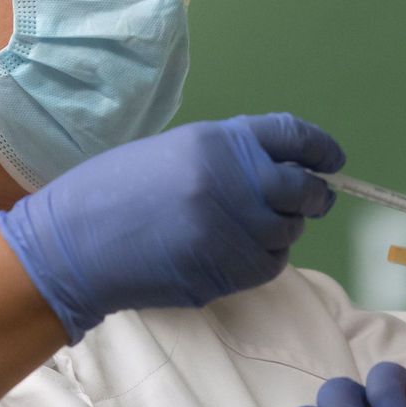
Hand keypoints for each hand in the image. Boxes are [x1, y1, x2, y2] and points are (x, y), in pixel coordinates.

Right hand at [0, 113, 342, 341]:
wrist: (73, 244)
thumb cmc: (115, 193)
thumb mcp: (173, 153)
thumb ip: (229, 157)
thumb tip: (282, 171)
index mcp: (218, 141)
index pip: (292, 136)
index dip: (320, 148)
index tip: (332, 161)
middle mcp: (232, 180)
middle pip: (303, 189)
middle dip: (315, 197)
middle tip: (313, 201)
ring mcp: (231, 228)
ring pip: (288, 232)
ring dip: (282, 231)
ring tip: (251, 229)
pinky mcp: (225, 270)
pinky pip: (270, 265)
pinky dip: (266, 260)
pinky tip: (238, 253)